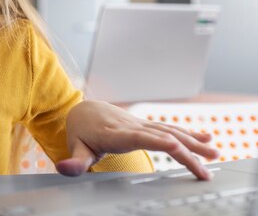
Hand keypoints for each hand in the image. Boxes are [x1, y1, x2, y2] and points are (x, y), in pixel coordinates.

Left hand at [55, 100, 219, 179]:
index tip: (177, 149)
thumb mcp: (75, 146)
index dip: (160, 143)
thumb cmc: (80, 130)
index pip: (140, 138)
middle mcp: (131, 127)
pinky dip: (188, 132)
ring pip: (170, 131)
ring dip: (193, 141)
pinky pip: (169, 128)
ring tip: (215, 152)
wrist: (84, 110)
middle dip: (186, 151)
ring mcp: (140, 124)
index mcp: (115, 134)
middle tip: (208, 166)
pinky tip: (205, 138)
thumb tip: (64, 169)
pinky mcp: (146, 125)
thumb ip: (74, 160)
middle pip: (162, 137)